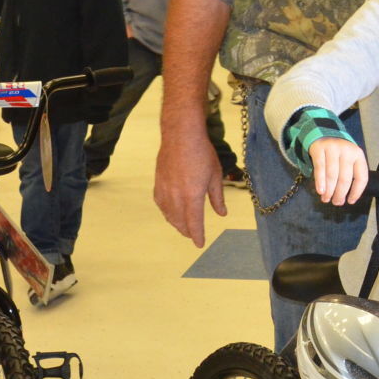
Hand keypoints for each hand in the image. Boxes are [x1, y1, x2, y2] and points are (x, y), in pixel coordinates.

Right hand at [154, 131, 224, 246]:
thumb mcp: (215, 175)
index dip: (197, 236)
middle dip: (187, 231)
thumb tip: (221, 213)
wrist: (181, 135)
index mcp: (192, 196)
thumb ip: (217, 197)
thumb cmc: (202, 153)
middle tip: (193, 235)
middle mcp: (176, 196)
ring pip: (169, 215)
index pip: (194, 223)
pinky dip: (166, 212)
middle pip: (180, 222)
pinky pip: (161, 204)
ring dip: (176, 223)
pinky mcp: (158, 183)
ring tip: (183, 227)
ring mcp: (165, 190)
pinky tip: (170, 212)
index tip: (200, 243)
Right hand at [308, 137, 367, 205]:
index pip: (361, 177)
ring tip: (326, 199)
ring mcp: (333, 148)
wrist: (323, 135)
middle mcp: (347, 151)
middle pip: (345, 178)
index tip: (350, 201)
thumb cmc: (338, 153)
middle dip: (340, 194)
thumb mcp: (349, 160)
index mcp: (358, 155)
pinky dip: (320, 182)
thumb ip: (350, 176)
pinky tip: (321, 191)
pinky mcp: (320, 148)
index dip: (357, 192)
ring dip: (329, 191)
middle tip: (336, 202)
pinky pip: (320, 168)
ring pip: (332, 175)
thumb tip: (344, 199)